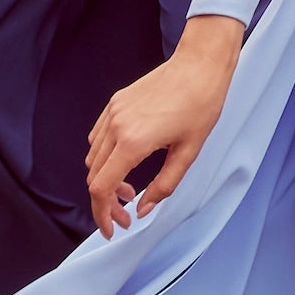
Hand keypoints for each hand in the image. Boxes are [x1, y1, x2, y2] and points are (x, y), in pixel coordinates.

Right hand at [86, 17, 245, 233]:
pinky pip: (98, 138)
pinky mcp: (115, 103)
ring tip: (129, 189)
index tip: (113, 229)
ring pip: (93, 158)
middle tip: (126, 214)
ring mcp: (113, 113)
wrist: (199, 65)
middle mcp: (116, 127)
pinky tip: (125, 162)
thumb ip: (164, 185)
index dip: (102, 214)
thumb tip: (143, 209)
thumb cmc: (201, 106)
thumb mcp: (189, 153)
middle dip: (105, 202)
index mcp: (134, 142)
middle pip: (93, 176)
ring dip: (104, 179)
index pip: (102, 188)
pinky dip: (104, 157)